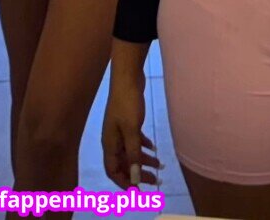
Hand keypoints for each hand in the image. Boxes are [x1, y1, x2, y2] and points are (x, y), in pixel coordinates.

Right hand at [102, 69, 160, 189]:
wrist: (128, 77)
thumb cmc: (127, 103)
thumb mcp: (132, 129)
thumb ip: (133, 153)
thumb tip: (135, 177)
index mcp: (109, 145)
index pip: (113, 171)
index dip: (125, 182)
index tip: (139, 191)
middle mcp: (112, 140)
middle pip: (124, 164)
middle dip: (138, 174)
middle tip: (156, 180)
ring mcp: (120, 131)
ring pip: (131, 152)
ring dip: (144, 160)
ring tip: (160, 165)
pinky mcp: (129, 122)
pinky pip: (136, 140)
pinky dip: (144, 146)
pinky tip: (155, 148)